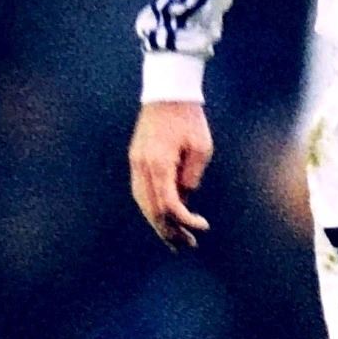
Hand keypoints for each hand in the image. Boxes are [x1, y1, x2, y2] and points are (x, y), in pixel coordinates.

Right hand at [128, 101, 213, 249]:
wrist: (167, 93)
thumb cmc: (189, 118)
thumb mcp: (201, 148)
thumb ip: (192, 176)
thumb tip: (186, 198)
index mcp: (159, 164)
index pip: (168, 204)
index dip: (184, 220)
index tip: (202, 226)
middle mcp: (142, 166)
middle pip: (151, 210)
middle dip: (170, 231)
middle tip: (187, 245)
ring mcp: (135, 163)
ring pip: (142, 203)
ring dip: (158, 223)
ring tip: (174, 240)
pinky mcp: (135, 159)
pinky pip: (140, 192)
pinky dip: (151, 208)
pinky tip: (162, 218)